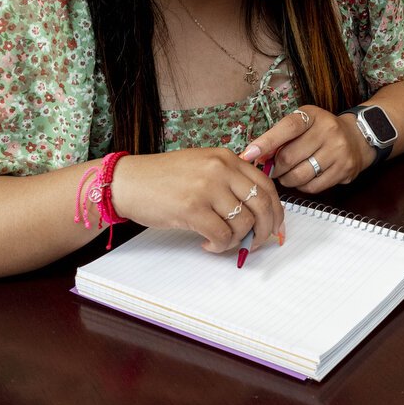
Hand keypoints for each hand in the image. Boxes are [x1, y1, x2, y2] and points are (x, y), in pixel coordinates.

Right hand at [107, 149, 282, 253]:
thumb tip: (258, 212)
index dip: (276, 211)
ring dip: (237, 240)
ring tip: (221, 242)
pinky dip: (220, 246)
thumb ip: (230, 180)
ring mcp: (207, 187)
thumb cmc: (163, 178)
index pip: (266, 185)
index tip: (275, 228)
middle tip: (256, 243)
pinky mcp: (192, 208)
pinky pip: (222, 235)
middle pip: (262, 205)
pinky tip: (207, 245)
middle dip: (265, 230)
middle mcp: (220, 168)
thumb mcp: (202, 166)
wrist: (127, 182)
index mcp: (227, 157)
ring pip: (243, 223)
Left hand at [240, 105, 372, 193]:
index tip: (248, 155)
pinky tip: (302, 180)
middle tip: (272, 169)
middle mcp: (328, 131)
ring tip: (286, 176)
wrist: (357, 137)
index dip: (265, 143)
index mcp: (313, 116)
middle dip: (275, 168)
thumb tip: (254, 156)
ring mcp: (338, 151)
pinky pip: (313, 187)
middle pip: (289, 158)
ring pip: (299, 175)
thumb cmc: (321, 131)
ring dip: (286, 179)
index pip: (286, 128)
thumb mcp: (303, 124)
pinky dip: (302, 186)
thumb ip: (280, 137)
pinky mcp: (344, 170)